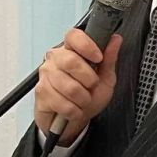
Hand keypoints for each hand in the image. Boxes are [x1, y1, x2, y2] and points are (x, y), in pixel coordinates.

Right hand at [33, 30, 123, 144]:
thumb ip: (109, 59)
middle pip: (71, 61)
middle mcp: (55, 59)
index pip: (73, 36)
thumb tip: (115, 39)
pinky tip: (73, 108)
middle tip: (91, 86)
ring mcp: (45, 75)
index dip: (87, 45)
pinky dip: (74, 111)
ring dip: (83, 99)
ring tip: (82, 100)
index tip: (98, 58)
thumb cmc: (88, 96)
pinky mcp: (40, 92)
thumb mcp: (105, 78)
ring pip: (69, 87)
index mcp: (71, 50)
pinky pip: (63, 104)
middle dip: (89, 80)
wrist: (73, 120)